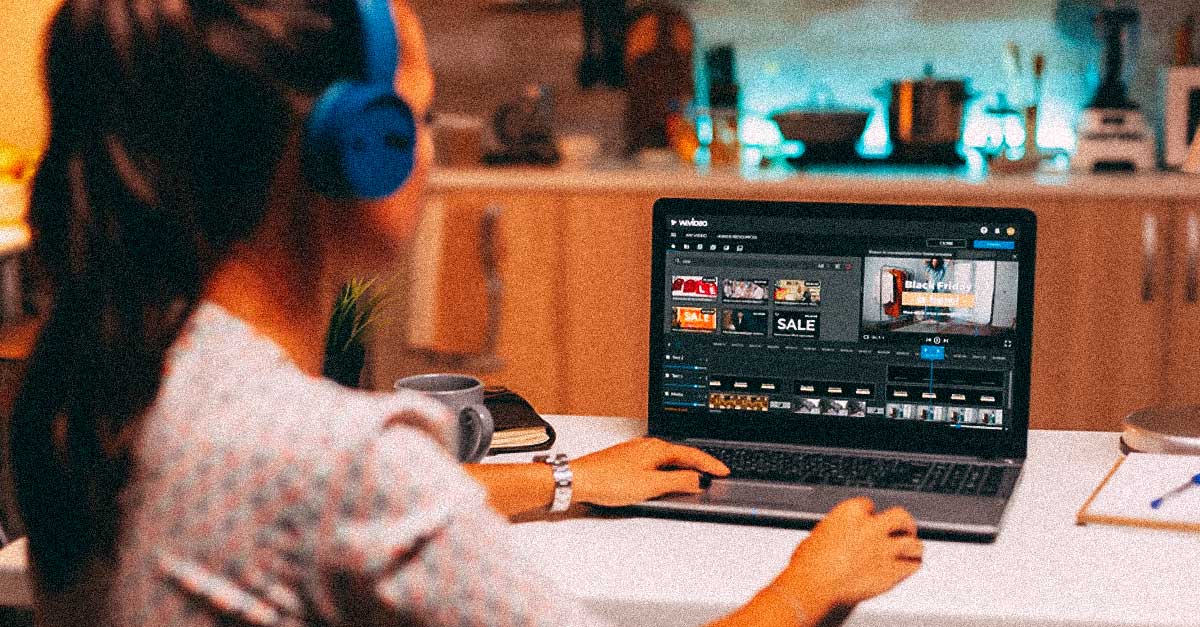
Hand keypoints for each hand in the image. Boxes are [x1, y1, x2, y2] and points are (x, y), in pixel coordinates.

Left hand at [570, 438, 729, 506]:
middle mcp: (647, 446)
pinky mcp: (627, 459)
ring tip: (696, 476)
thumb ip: (677, 481)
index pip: (691, 454)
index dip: (710, 464)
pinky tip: (667, 478)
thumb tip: (697, 479)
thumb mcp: (650, 485)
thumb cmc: (608, 480)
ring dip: (684, 466)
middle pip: (681, 453)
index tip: (723, 471)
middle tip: (716, 473)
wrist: (578, 479)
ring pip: (668, 457)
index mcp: (657, 449)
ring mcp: (636, 451)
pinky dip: (669, 469)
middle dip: (700, 463)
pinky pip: (656, 462)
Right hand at [767, 497, 921, 619]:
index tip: (872, 519)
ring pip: (913, 543)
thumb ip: (835, 531)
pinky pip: (912, 566)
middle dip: (905, 523)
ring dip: (914, 546)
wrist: (814, 583)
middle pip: (900, 516)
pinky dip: (913, 565)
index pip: (870, 504)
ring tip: (914, 549)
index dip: (871, 513)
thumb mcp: (818, 534)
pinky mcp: (891, 571)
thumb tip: (836, 536)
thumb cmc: (809, 562)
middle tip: (906, 528)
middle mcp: (872, 527)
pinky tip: (911, 566)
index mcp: (851, 512)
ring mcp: (884, 549)